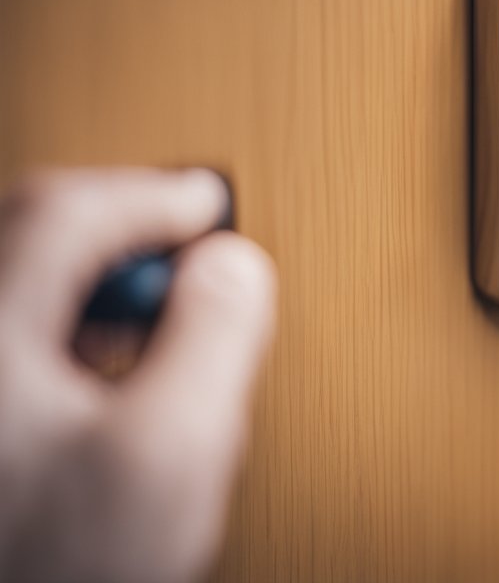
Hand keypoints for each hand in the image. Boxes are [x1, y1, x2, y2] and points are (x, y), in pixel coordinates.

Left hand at [0, 168, 275, 582]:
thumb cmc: (59, 564)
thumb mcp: (171, 452)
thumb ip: (212, 340)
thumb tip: (234, 268)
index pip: (66, 213)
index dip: (152, 195)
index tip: (207, 205)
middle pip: (30, 235)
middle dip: (119, 226)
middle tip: (188, 237)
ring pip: (20, 286)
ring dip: (92, 277)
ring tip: (157, 302)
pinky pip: (13, 336)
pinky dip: (65, 325)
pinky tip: (104, 363)